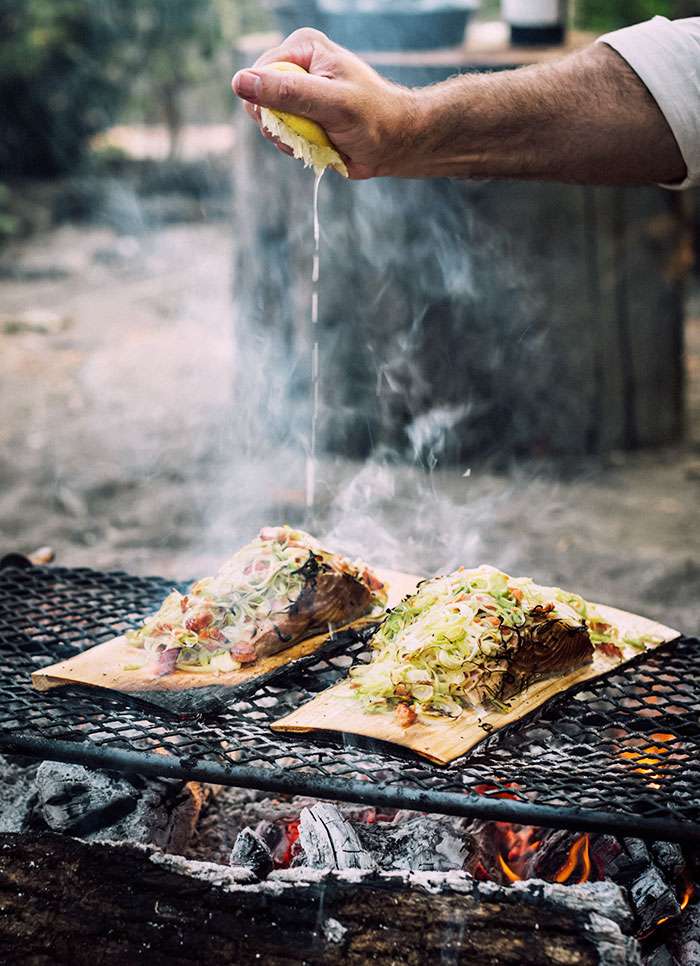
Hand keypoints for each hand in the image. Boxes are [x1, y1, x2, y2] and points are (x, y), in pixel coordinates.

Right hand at [231, 28, 419, 178]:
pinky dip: (294, 147)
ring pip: (267, 122)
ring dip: (288, 139)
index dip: (269, 105)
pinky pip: (279, 135)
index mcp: (302, 48)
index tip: (298, 120)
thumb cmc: (372, 119)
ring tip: (318, 139)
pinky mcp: (300, 116)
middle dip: (279, 124)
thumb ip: (287, 93)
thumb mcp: (331, 103)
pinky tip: (318, 145)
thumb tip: (240, 82)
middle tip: (310, 132)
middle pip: (258, 100)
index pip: (258, 75)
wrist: (395, 143)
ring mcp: (296, 93)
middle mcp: (296, 66)